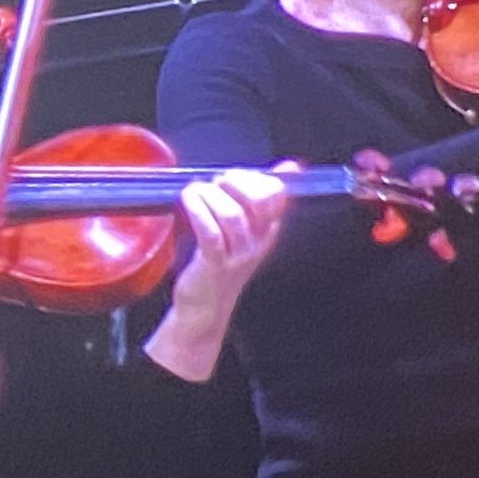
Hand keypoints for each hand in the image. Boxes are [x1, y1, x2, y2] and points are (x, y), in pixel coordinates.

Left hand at [143, 167, 287, 381]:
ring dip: (209, 195)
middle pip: (258, 200)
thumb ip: (261, 196)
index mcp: (267, 230)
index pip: (276, 193)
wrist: (204, 310)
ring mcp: (238, 255)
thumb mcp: (244, 229)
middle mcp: (258, 242)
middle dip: (234, 182)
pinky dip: (198, 211)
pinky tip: (188, 200)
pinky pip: (210, 233)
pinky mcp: (215, 265)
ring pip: (231, 214)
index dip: (252, 177)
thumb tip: (291, 167)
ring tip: (194, 192)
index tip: (230, 178)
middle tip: (214, 184)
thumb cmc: (220, 263)